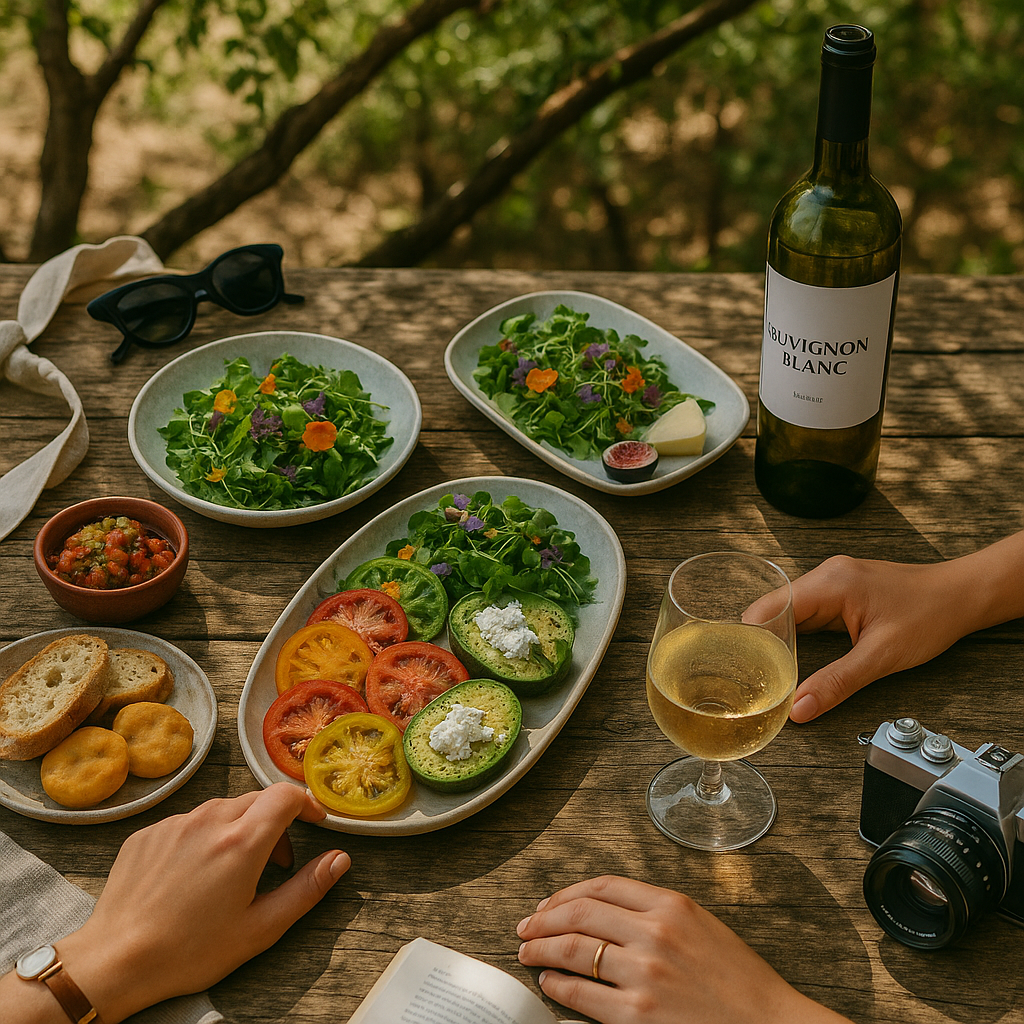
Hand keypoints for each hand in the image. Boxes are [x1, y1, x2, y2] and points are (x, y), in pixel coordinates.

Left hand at [55, 784, 348, 1022]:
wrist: (114, 961)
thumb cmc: (189, 951)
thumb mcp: (260, 928)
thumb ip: (306, 889)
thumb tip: (339, 860)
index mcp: (242, 841)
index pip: (287, 794)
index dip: (307, 804)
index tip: (314, 822)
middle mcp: (209, 820)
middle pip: (256, 800)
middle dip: (275, 822)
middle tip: (276, 861)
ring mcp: (175, 823)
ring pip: (222, 809)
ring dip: (238, 829)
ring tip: (233, 873)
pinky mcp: (149, 832)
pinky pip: (188, 822)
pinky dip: (202, 838)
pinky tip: (194, 876)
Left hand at [516, 875, 848, 1023]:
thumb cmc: (739, 981)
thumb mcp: (702, 926)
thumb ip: (656, 913)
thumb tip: (603, 913)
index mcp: (671, 905)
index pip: (602, 886)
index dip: (567, 893)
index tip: (550, 903)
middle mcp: (654, 932)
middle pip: (579, 913)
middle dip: (543, 919)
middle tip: (526, 928)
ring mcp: (644, 974)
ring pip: (572, 949)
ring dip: (541, 951)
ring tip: (528, 953)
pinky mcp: (637, 1015)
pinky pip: (580, 993)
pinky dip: (556, 986)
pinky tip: (549, 983)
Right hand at [747, 555, 969, 721]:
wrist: (962, 596)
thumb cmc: (930, 616)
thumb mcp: (881, 657)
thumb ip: (837, 683)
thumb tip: (800, 707)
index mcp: (831, 583)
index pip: (770, 608)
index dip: (754, 639)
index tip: (748, 669)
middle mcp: (826, 576)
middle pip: (774, 609)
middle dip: (764, 643)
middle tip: (757, 678)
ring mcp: (832, 581)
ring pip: (788, 612)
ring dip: (780, 640)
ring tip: (773, 672)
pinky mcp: (839, 592)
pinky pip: (805, 612)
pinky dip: (797, 635)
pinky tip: (796, 657)